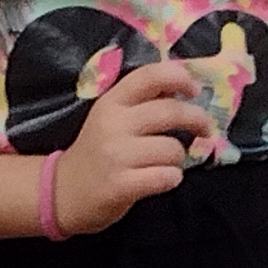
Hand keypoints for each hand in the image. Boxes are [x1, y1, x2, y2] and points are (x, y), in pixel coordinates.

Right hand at [52, 60, 215, 231]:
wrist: (62, 192)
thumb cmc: (97, 152)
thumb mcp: (112, 118)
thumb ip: (142, 102)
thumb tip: (183, 86)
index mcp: (112, 102)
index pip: (151, 75)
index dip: (181, 78)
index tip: (195, 90)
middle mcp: (113, 124)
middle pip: (171, 111)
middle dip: (198, 120)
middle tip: (205, 130)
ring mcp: (116, 155)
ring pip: (173, 149)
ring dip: (178, 158)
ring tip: (164, 163)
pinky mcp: (121, 185)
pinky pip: (167, 177)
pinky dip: (170, 179)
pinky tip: (160, 179)